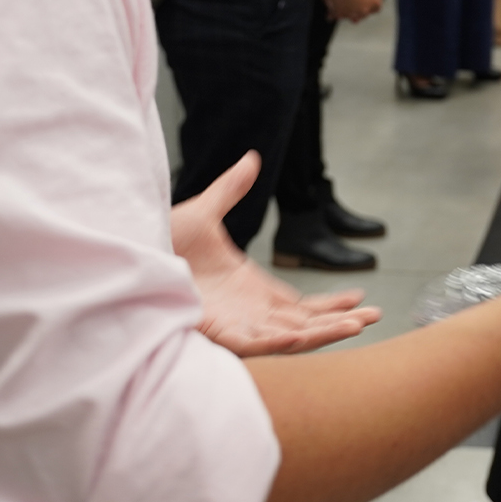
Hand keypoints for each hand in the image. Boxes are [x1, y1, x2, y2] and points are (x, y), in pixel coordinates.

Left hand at [171, 153, 381, 354]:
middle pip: (303, 323)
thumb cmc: (156, 242)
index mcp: (248, 290)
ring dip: (322, 333)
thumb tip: (251, 158)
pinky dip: (280, 341)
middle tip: (375, 317)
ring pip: (287, 336)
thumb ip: (231, 189)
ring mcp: (233, 324)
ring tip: (357, 326)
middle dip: (339, 322)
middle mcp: (245, 312)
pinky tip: (303, 334)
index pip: (298, 303)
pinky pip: (254, 343)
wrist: (125, 252)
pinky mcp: (215, 332)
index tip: (360, 298)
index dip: (329, 303)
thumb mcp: (203, 211)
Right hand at [322, 0, 383, 21]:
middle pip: (363, 15)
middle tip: (352, 4)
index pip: (375, 9)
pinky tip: (333, 10)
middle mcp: (366, 10)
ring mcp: (354, 13)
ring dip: (349, 14)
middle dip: (358, 11)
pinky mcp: (341, 14)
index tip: (363, 2)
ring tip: (343, 7)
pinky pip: (340, 16)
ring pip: (352, 18)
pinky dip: (336, 13)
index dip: (369, 6)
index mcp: (375, 2)